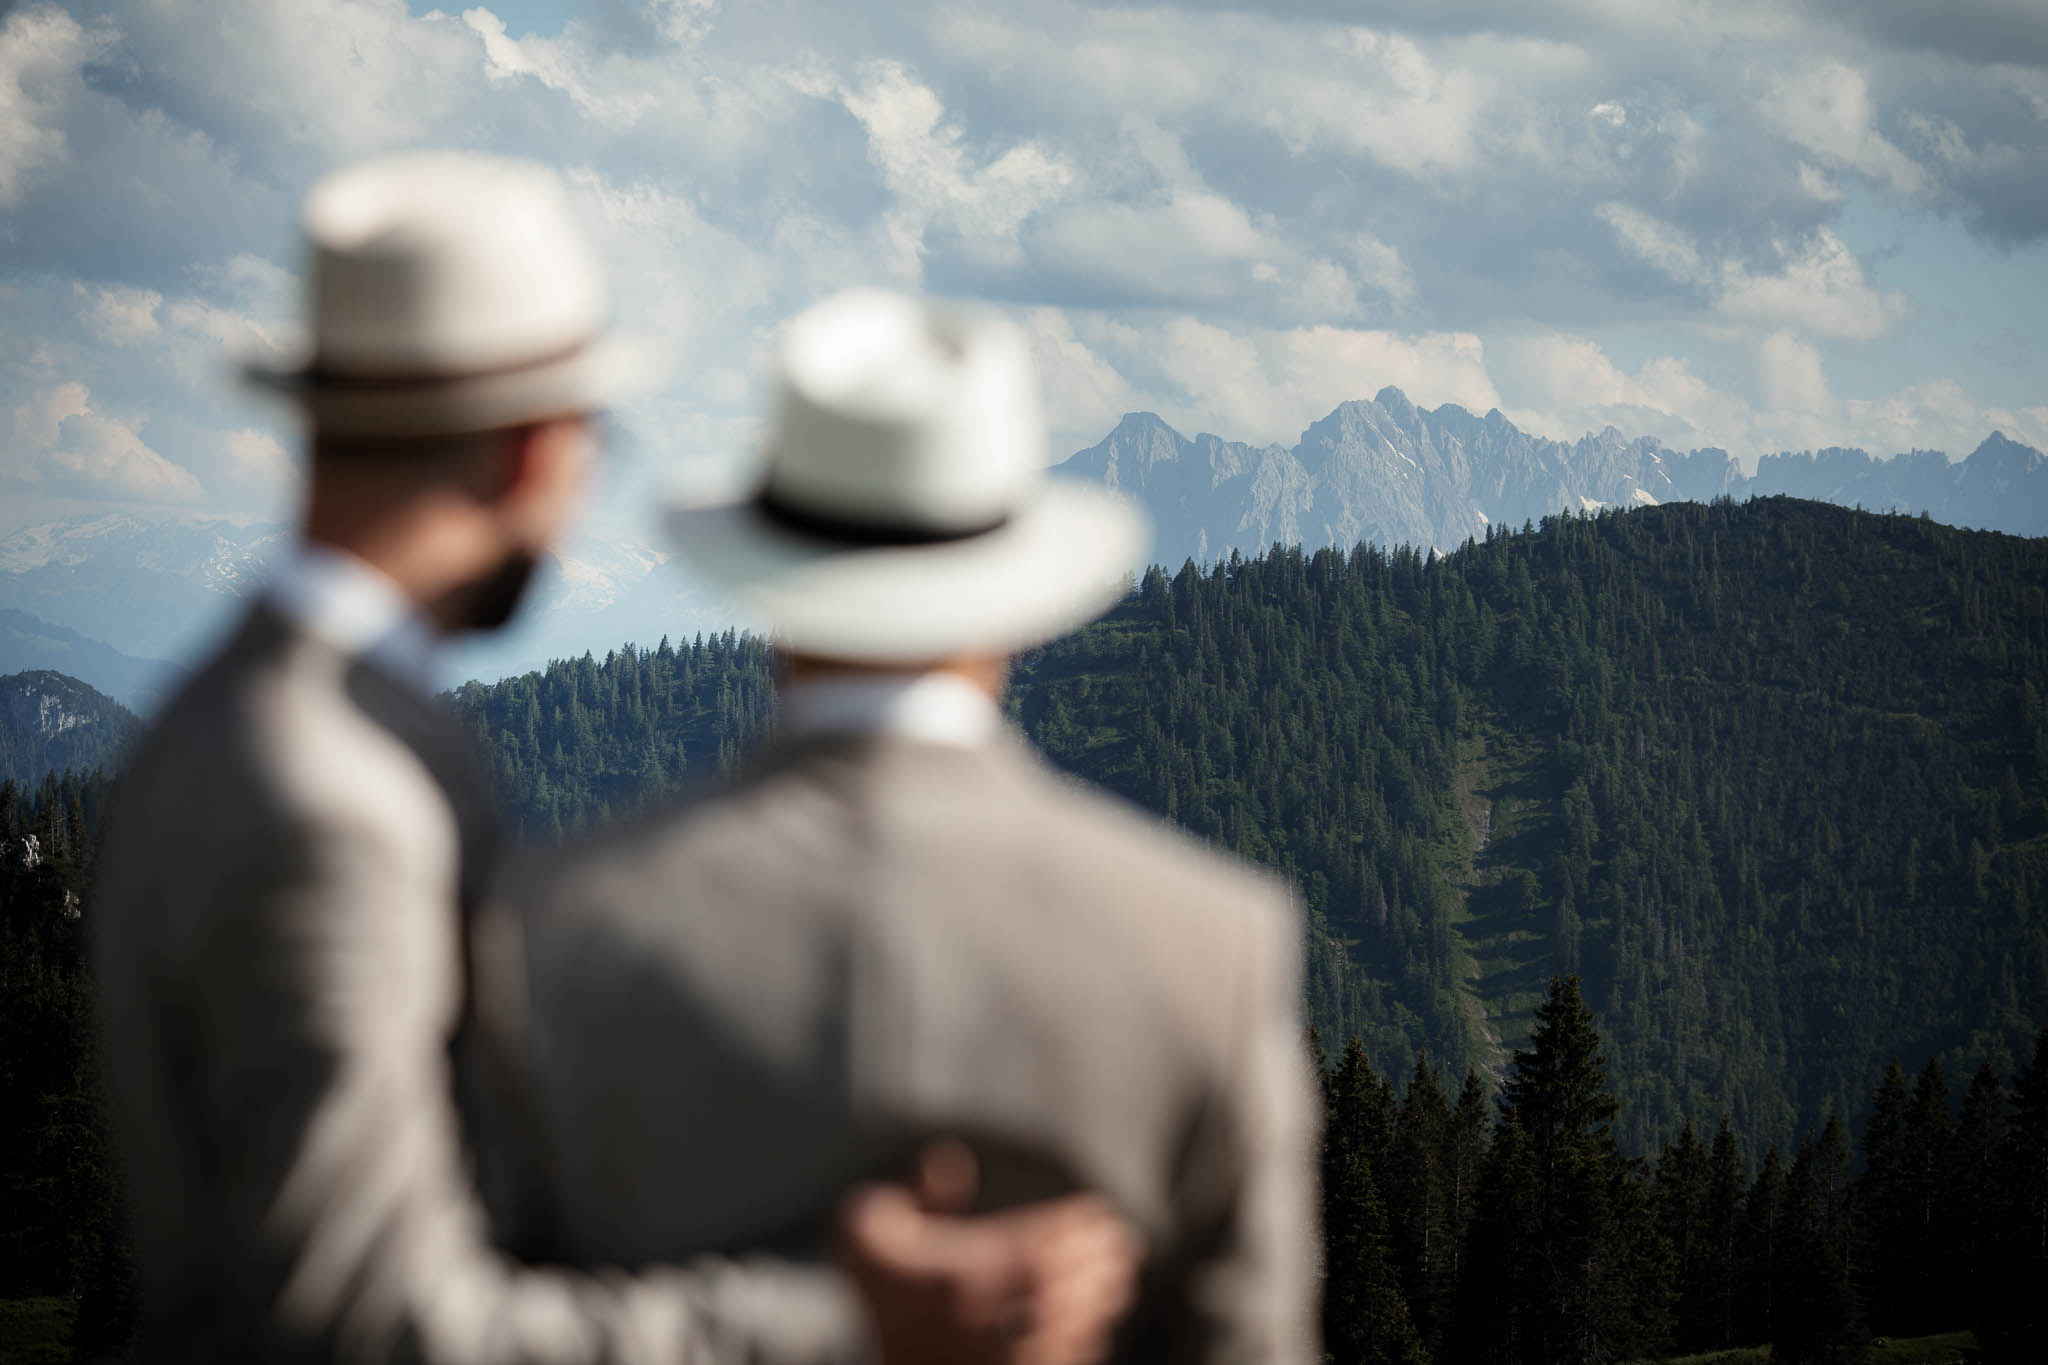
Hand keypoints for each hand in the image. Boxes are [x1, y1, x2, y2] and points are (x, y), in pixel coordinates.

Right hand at [836, 1141, 1138, 1364]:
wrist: (860, 1358)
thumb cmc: (864, 1288)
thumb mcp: (861, 1227)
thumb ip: (908, 1191)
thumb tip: (952, 1159)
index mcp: (960, 1275)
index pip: (1039, 1244)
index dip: (1077, 1227)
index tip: (1099, 1213)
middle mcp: (985, 1319)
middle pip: (1060, 1285)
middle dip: (1097, 1262)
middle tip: (1122, 1247)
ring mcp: (995, 1359)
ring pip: (1064, 1328)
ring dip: (1097, 1302)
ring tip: (1119, 1281)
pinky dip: (1079, 1346)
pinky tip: (1093, 1331)